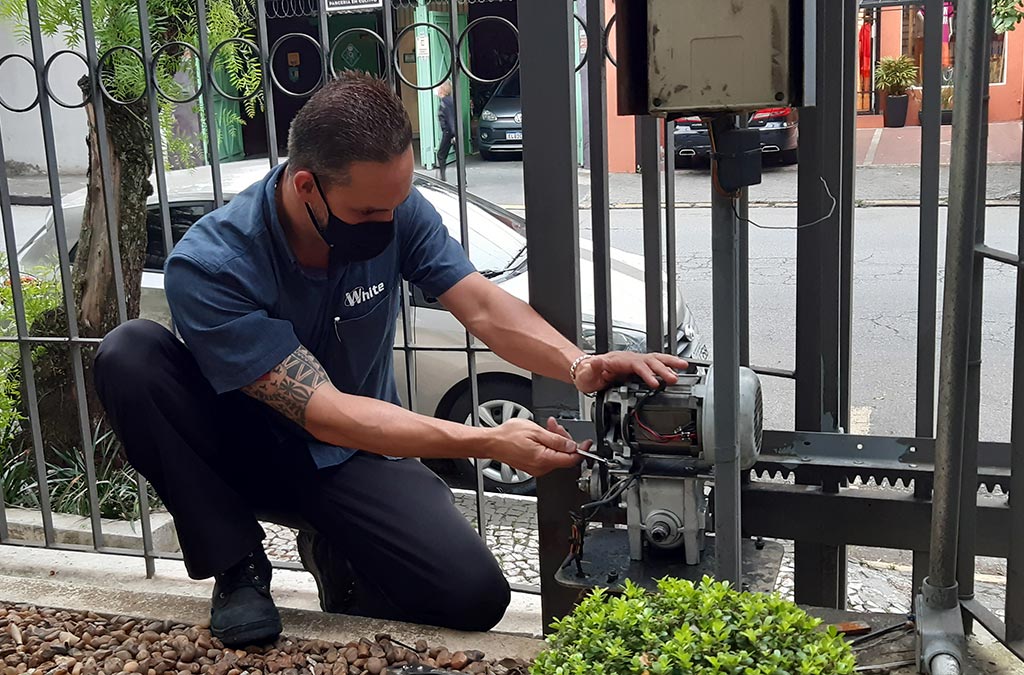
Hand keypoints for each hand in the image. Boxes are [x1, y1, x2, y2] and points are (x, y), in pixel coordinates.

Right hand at [487, 417, 590, 477]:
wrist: (491, 443)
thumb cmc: (508, 436)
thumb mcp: (536, 431)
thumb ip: (557, 439)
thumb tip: (572, 445)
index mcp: (544, 459)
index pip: (571, 460)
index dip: (582, 451)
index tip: (587, 444)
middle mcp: (541, 468)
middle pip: (564, 456)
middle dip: (565, 440)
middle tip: (557, 427)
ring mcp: (537, 468)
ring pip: (556, 456)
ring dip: (556, 441)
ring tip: (548, 428)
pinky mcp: (532, 466)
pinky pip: (547, 457)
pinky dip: (548, 446)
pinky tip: (543, 436)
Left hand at [573, 351, 688, 393]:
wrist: (585, 372)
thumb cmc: (587, 374)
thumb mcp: (586, 373)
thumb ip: (593, 368)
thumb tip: (596, 362)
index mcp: (618, 361)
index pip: (636, 365)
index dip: (647, 373)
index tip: (655, 383)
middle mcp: (628, 359)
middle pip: (649, 361)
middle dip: (663, 369)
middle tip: (674, 379)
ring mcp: (634, 361)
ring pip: (655, 359)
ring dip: (670, 362)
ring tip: (684, 367)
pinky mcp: (637, 367)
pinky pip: (654, 363)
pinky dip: (667, 364)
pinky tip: (676, 368)